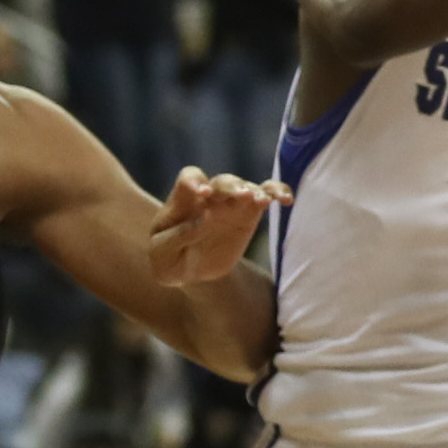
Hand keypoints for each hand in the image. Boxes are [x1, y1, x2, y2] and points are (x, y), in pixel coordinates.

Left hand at [147, 166, 289, 285]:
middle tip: (240, 195)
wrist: (186, 269)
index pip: (190, 178)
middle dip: (231, 186)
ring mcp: (230, 203)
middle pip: (222, 182)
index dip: (195, 182)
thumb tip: (205, 219)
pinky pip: (266, 195)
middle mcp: (209, 196)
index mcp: (183, 201)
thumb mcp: (161, 253)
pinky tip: (286, 200)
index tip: (202, 193)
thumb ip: (178, 236)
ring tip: (262, 200)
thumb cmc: (167, 258)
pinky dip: (277, 192)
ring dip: (254, 190)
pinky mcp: (249, 214)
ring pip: (246, 186)